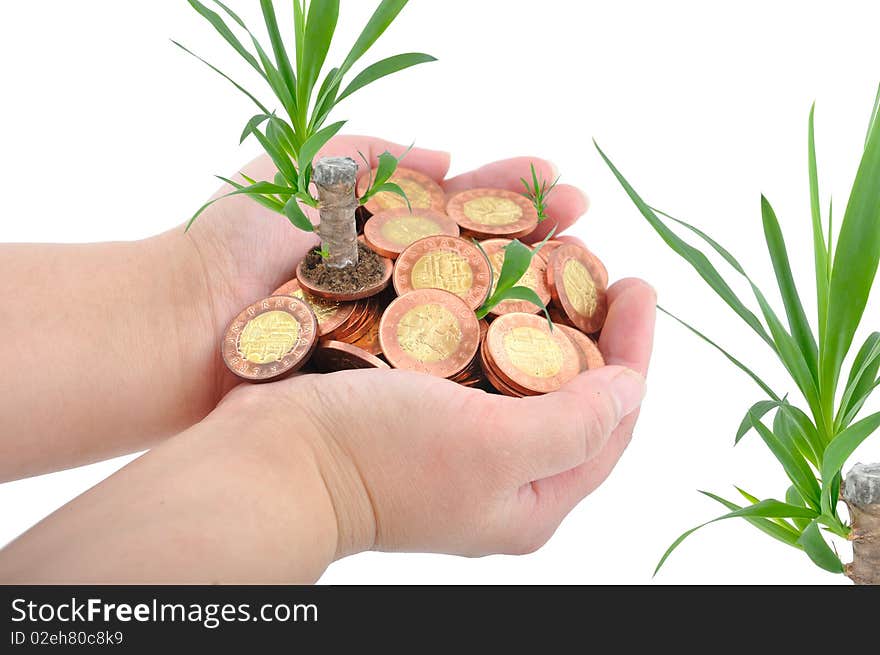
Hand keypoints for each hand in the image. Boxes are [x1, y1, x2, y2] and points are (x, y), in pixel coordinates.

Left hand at [180, 135, 589, 397]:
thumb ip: (370, 152)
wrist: (181, 327)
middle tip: (594, 232)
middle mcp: (403, 287)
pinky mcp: (389, 383)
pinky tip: (548, 345)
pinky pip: (458, 369)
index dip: (519, 196)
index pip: (471, 209)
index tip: (566, 187)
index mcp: (388, 235)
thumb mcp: (300, 170)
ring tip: (595, 281)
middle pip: (492, 260)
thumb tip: (447, 153)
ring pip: (485, 315)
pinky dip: (502, 356)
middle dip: (547, 241)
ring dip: (539, 298)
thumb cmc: (232, 244)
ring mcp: (399, 338)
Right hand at [223, 276, 655, 558]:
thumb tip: (632, 388)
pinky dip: (491, 315)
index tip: (639, 284)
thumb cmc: (381, 457)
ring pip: (522, 372)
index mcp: (530, 499)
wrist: (270, 459)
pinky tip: (493, 276)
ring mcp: (457, 442)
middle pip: (572, 396)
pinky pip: (474, 357)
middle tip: (602, 268)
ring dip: (544, 316)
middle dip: (593, 331)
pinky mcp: (420, 410)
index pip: (612, 423)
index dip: (634, 353)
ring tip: (556, 259)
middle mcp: (499, 474)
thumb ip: (575, 424)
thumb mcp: (493, 448)